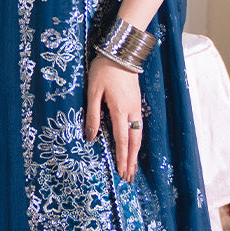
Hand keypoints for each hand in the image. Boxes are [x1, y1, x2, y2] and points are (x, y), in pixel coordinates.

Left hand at [84, 54, 142, 181]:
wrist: (121, 53)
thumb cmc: (104, 71)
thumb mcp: (93, 92)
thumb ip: (92, 115)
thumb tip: (91, 137)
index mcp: (120, 110)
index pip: (122, 140)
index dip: (121, 158)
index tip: (121, 173)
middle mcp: (131, 111)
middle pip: (134, 142)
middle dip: (131, 160)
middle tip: (129, 177)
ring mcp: (136, 106)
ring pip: (138, 134)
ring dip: (135, 152)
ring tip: (132, 166)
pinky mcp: (136, 102)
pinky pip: (138, 125)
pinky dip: (136, 140)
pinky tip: (133, 144)